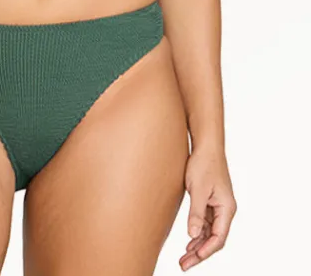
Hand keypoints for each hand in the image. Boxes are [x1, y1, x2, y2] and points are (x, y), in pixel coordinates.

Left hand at [179, 145, 236, 270]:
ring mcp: (218, 206)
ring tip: (184, 258)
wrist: (206, 146)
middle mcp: (225, 209)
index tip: (193, 260)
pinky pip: (206, 223)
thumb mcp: (197, 189)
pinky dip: (197, 233)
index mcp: (226, 208)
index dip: (206, 251)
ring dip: (198, 245)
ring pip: (209, 232)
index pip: (218, 237)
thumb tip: (192, 235)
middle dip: (200, 253)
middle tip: (184, 265)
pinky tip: (189, 241)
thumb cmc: (204, 164)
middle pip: (214, 238)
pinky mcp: (210, 201)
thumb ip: (196, 213)